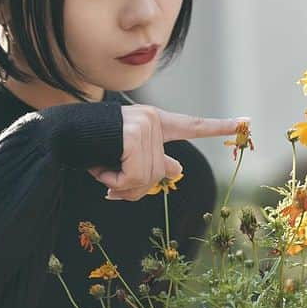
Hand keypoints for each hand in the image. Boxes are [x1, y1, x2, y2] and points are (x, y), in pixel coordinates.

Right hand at [87, 105, 250, 201]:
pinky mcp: (132, 136)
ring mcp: (144, 127)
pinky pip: (132, 178)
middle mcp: (153, 121)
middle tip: (110, 183)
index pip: (192, 125)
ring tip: (102, 171)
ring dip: (121, 186)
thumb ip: (152, 162)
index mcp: (154, 122)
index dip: (219, 126)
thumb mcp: (124, 155)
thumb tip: (177, 169)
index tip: (247, 121)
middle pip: (159, 174)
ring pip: (146, 179)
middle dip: (133, 186)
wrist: (59, 134)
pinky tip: (99, 169)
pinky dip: (113, 182)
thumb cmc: (89, 146)